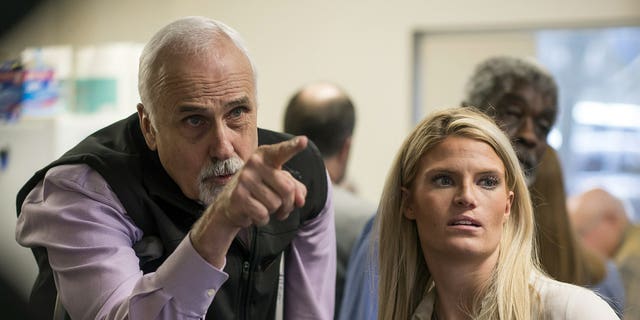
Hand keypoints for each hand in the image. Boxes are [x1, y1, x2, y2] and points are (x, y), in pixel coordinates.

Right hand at [190, 136, 307, 266]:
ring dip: (274, 211)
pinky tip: (253, 213)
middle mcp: (254, 163)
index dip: (293, 147)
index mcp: (266, 156)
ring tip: (263, 206)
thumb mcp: (281, 185)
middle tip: (280, 205)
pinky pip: (263, 214)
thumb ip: (296, 189)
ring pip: (276, 204)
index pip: (281, 152)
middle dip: (288, 203)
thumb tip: (300, 200)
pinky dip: (263, 219)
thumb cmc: (261, 190)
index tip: (304, 140)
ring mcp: (244, 179)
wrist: (231, 204)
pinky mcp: (238, 196)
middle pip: (288, 189)